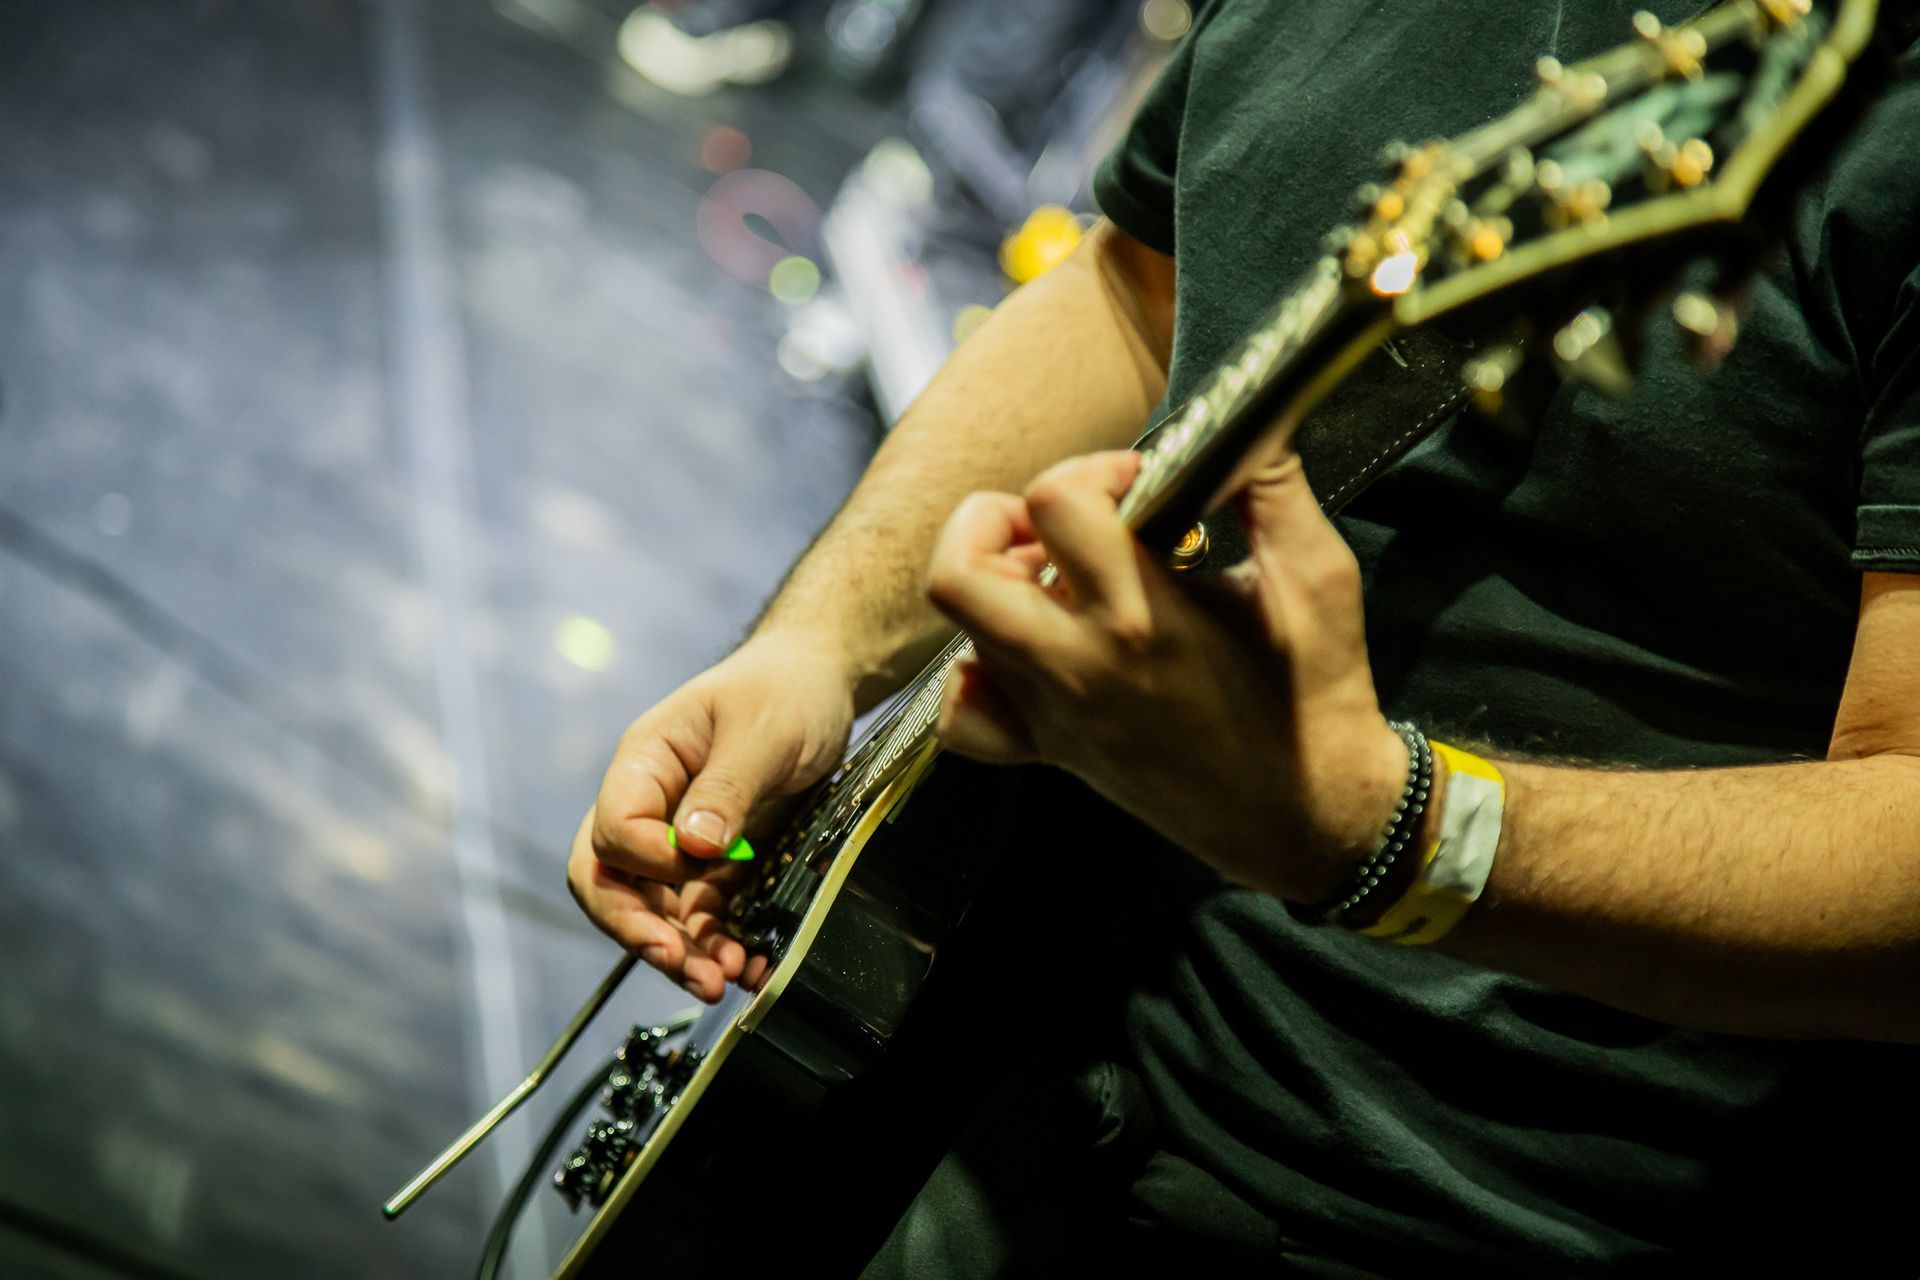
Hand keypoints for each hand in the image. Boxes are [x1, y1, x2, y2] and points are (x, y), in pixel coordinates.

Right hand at [566, 634, 855, 1000]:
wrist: (819, 685)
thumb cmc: (783, 689)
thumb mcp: (761, 729)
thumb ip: (726, 785)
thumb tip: (693, 846)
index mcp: (644, 764)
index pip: (612, 829)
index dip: (645, 859)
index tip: (697, 861)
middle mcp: (650, 807)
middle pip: (609, 883)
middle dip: (639, 929)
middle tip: (681, 963)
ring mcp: (679, 841)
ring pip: (654, 911)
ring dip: (682, 952)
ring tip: (721, 980)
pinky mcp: (715, 865)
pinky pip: (700, 917)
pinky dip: (716, 947)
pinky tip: (743, 966)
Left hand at [925, 449, 1405, 901]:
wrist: (1310, 813)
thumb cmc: (1316, 693)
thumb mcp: (1317, 574)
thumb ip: (1272, 484)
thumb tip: (1241, 422)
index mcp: (1141, 615)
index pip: (1053, 502)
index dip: (1092, 469)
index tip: (1138, 484)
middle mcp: (1080, 666)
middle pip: (959, 571)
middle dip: (995, 521)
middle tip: (1059, 525)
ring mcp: (1055, 715)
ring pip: (961, 629)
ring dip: (996, 585)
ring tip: (1060, 579)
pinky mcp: (1050, 753)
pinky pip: (965, 716)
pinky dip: (975, 675)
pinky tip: (1028, 653)